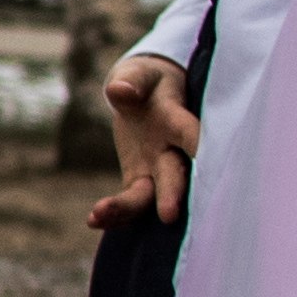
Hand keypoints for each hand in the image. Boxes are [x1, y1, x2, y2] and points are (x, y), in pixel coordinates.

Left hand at [89, 52, 197, 230]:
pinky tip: (93, 221)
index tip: (203, 159)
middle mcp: (173, 152)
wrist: (146, 95)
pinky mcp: (140, 180)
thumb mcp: (141, 75)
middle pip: (174, 175)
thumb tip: (118, 90)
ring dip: (127, 208)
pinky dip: (114, 212)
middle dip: (171, 194)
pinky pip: (130, 200)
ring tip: (98, 215)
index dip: (198, 147)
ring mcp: (157, 170)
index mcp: (177, 122)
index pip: (190, 134)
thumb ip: (133, 82)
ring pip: (149, 194)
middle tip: (169, 215)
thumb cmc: (148, 82)